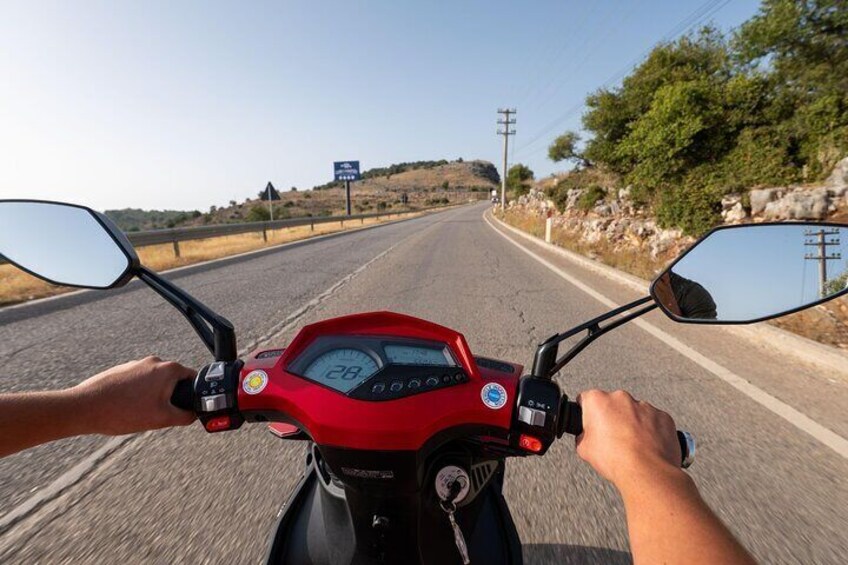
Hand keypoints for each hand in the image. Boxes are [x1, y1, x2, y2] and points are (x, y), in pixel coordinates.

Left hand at [72, 356, 195, 434]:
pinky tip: (126, 409)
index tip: (185, 408)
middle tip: (159, 414)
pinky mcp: (121, 370)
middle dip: (169, 398)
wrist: (85, 408)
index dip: (192, 395)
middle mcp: (153, 362)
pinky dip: (137, 395)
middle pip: (173, 381)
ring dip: (152, 397)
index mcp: (168, 369)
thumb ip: (185, 416)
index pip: (193, 378)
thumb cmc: (122, 411)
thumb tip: (193, 415)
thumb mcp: (162, 419)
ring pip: (154, 383)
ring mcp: (136, 364)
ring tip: (139, 413)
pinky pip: (138, 383)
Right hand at [574, 389, 680, 490]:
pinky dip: (650, 430)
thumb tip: (587, 435)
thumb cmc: (614, 459)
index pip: (587, 399)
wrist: (647, 472)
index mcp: (598, 401)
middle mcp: (622, 398)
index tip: (590, 423)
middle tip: (612, 438)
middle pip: (613, 404)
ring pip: (635, 412)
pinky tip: (646, 447)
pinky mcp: (663, 416)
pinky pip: (654, 421)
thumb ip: (583, 435)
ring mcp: (645, 406)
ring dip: (632, 424)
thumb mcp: (584, 449)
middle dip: (612, 417)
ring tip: (632, 446)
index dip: (587, 413)